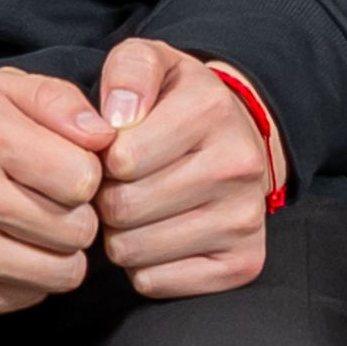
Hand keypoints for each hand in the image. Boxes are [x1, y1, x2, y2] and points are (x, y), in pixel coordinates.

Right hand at [0, 64, 108, 318]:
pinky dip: (27, 277)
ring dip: (58, 251)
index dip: (85, 173)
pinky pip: (26, 298)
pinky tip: (2, 246)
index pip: (84, 179)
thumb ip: (58, 101)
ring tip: (32, 224)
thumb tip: (107, 138)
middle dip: (76, 214)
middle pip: (78, 230)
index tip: (64, 167)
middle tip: (49, 198)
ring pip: (61, 274)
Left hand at [89, 36, 271, 301]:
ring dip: (120, 236)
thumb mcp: (151, 63)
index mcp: (211, 109)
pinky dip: (144, 267)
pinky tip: (158, 238)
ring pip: (134, 251)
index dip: (101, 161)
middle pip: (123, 209)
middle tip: (120, 187)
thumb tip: (115, 120)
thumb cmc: (176, 104)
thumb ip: (127, 71)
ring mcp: (246, 219)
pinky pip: (156, 282)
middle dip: (107, 200)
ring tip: (137, 211)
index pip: (119, 160)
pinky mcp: (244, 263)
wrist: (238, 137)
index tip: (113, 154)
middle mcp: (239, 165)